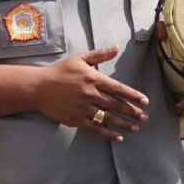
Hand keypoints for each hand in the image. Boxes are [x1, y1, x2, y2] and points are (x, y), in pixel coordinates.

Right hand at [34, 45, 148, 141]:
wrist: (38, 87)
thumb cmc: (60, 71)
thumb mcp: (80, 58)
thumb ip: (100, 54)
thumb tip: (117, 47)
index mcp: (93, 79)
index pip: (118, 88)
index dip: (133, 96)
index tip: (145, 101)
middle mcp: (90, 94)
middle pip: (116, 105)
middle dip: (132, 111)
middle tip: (145, 117)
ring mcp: (83, 108)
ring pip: (108, 118)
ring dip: (124, 124)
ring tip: (136, 127)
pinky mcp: (76, 119)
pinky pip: (95, 128)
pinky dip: (108, 133)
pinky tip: (118, 137)